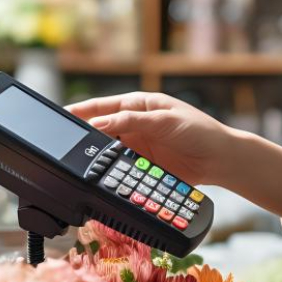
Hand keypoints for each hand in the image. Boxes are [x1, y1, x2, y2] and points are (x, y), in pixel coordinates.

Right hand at [67, 92, 233, 184]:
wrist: (220, 160)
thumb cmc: (199, 130)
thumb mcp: (164, 120)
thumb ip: (131, 120)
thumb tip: (99, 123)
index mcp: (138, 105)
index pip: (101, 106)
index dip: (80, 111)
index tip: (61, 116)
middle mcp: (133, 124)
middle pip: (100, 130)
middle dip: (84, 138)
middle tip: (66, 147)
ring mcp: (137, 146)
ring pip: (107, 152)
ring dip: (97, 157)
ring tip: (80, 163)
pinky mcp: (142, 167)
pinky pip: (119, 169)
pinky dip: (110, 173)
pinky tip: (102, 177)